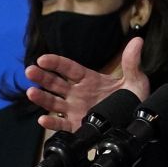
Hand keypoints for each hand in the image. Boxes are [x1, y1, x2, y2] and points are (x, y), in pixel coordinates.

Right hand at [25, 37, 149, 131]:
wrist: (137, 121)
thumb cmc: (134, 98)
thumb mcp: (135, 79)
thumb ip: (132, 62)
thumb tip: (138, 40)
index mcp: (89, 79)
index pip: (69, 68)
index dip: (56, 63)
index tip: (42, 59)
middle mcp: (78, 93)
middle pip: (56, 83)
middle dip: (42, 77)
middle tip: (30, 71)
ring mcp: (76, 109)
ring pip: (54, 103)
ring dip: (41, 98)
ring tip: (31, 93)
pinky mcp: (78, 126)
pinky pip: (62, 124)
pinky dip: (52, 123)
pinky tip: (43, 120)